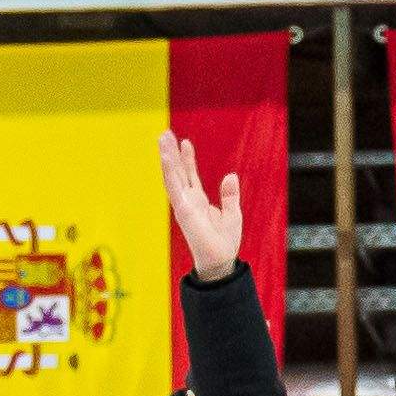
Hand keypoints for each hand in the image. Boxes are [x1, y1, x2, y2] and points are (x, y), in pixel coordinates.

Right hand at [156, 129, 246, 280]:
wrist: (221, 262)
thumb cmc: (224, 243)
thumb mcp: (232, 214)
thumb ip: (230, 195)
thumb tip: (230, 175)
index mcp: (198, 201)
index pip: (190, 176)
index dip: (187, 159)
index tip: (184, 142)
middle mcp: (188, 201)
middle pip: (178, 172)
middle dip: (171, 153)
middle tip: (165, 133)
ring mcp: (183, 205)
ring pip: (173, 176)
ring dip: (167, 157)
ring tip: (163, 138)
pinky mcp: (183, 210)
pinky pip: (175, 187)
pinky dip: (170, 171)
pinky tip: (167, 157)